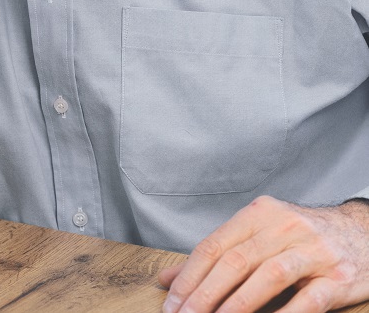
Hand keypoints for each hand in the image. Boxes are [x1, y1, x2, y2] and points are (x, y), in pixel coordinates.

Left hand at [160, 196, 368, 312]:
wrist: (363, 231)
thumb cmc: (301, 237)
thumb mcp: (258, 234)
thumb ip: (216, 255)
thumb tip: (167, 279)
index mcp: (260, 213)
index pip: (214, 246)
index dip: (188, 277)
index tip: (171, 303)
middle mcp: (286, 227)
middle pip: (236, 261)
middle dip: (205, 294)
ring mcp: (315, 251)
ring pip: (268, 277)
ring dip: (237, 305)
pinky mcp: (341, 277)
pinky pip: (309, 300)